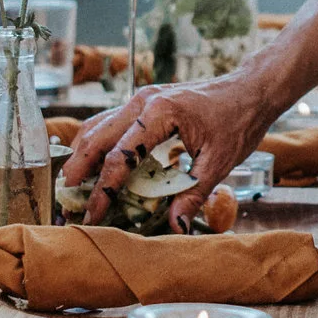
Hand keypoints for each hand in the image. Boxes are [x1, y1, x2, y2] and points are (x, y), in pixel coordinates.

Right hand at [64, 71, 280, 229]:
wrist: (250, 90)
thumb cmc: (238, 122)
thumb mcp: (219, 162)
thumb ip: (194, 195)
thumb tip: (175, 227)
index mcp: (160, 113)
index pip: (120, 156)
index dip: (103, 190)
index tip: (92, 215)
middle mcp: (143, 101)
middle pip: (95, 138)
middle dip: (78, 173)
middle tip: (67, 204)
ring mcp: (140, 98)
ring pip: (97, 127)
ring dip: (82, 157)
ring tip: (73, 189)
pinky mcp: (143, 102)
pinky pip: (109, 122)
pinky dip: (96, 145)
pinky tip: (93, 167)